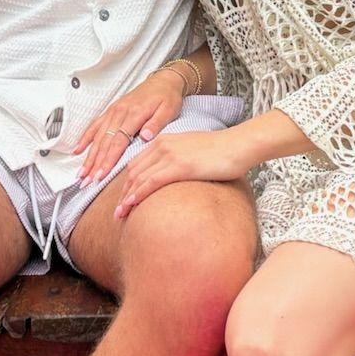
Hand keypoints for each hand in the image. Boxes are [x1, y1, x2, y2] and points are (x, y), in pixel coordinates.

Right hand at [74, 68, 186, 182]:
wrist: (163, 80)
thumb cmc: (167, 96)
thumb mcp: (168, 110)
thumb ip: (156, 124)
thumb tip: (145, 137)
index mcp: (134, 114)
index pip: (118, 142)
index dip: (108, 160)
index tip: (101, 174)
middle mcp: (120, 112)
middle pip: (104, 142)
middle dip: (94, 163)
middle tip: (87, 180)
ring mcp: (114, 111)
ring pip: (97, 136)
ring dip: (88, 155)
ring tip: (81, 172)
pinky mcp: (111, 110)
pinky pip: (95, 125)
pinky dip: (85, 138)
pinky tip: (78, 150)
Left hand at [114, 129, 252, 217]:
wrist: (237, 145)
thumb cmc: (220, 151)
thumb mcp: (192, 152)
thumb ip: (178, 160)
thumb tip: (174, 177)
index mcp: (164, 140)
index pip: (137, 163)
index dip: (127, 183)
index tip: (122, 199)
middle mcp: (162, 145)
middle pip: (133, 172)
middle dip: (122, 193)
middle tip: (116, 213)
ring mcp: (169, 154)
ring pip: (138, 178)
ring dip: (126, 198)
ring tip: (119, 215)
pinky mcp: (178, 166)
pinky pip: (151, 182)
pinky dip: (138, 194)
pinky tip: (131, 205)